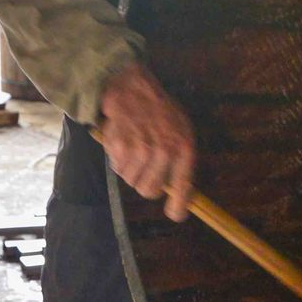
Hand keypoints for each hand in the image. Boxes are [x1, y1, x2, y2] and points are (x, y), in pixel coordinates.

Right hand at [97, 63, 195, 223]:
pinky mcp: (122, 147)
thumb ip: (181, 158)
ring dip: (130, 170)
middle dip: (145, 183)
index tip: (175, 215)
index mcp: (184, 147)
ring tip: (133, 148)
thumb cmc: (158, 110)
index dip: (179, 206)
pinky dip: (118, 159)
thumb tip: (181, 192)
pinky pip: (118, 169)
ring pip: (131, 181)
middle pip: (150, 191)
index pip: (184, 186)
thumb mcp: (181, 129)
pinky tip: (123, 141)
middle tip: (144, 167)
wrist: (133, 87)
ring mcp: (142, 150)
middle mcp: (165, 151)